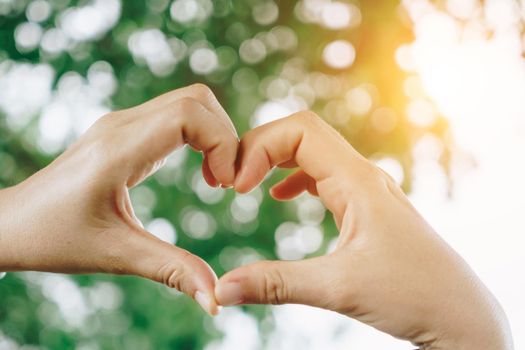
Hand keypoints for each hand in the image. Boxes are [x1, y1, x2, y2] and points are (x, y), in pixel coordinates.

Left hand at [0, 84, 237, 314]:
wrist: (13, 224)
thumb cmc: (54, 238)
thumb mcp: (116, 254)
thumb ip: (172, 271)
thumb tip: (217, 300)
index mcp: (118, 149)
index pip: (188, 114)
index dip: (221, 143)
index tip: (225, 186)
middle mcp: (121, 125)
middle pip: (196, 100)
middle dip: (225, 137)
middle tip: (227, 183)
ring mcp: (122, 123)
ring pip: (189, 103)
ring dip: (214, 136)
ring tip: (216, 180)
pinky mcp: (125, 131)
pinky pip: (177, 116)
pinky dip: (200, 137)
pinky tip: (201, 173)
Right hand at [215, 112, 512, 348]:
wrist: (459, 315)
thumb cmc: (412, 296)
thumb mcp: (338, 289)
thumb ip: (276, 285)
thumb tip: (222, 289)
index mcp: (358, 182)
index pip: (301, 130)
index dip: (260, 146)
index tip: (237, 187)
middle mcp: (363, 176)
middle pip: (303, 133)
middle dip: (261, 147)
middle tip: (231, 180)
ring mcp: (366, 190)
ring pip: (313, 152)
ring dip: (276, 159)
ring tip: (246, 183)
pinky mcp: (365, 207)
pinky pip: (324, 175)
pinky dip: (294, 177)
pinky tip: (278, 195)